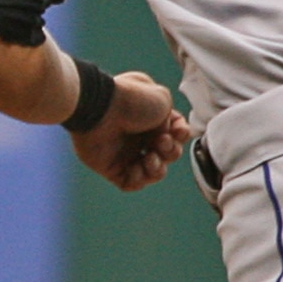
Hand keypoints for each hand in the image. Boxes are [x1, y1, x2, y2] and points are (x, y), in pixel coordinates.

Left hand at [71, 71, 191, 191]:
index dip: (181, 135)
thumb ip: (171, 118)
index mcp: (150, 117)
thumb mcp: (162, 98)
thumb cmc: (131, 100)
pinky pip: (130, 183)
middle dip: (171, 152)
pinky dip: (139, 179)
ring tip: (150, 159)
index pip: (174, 132)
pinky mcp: (110, 168)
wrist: (101, 108)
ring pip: (152, 172)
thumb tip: (165, 135)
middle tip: (161, 144)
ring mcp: (124, 152)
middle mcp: (138, 135)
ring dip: (157, 169)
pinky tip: (136, 167)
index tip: (178, 132)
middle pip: (167, 154)